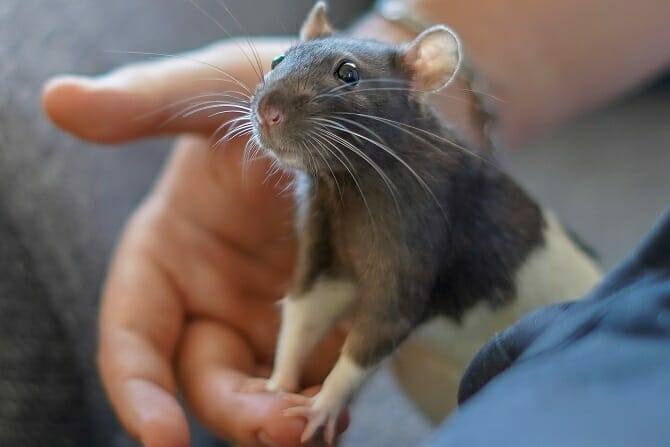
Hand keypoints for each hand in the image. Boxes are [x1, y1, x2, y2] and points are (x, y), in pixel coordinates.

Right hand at [43, 38, 348, 446]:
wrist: (355, 103)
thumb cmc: (276, 90)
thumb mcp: (217, 89)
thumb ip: (148, 102)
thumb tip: (60, 101)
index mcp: (169, 252)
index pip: (135, 337)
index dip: (137, 390)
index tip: (161, 436)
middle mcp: (215, 294)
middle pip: (208, 380)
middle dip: (238, 414)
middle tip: (283, 430)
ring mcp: (274, 310)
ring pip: (268, 391)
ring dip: (287, 419)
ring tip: (316, 424)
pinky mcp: (329, 314)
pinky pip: (323, 373)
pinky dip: (330, 398)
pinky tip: (344, 405)